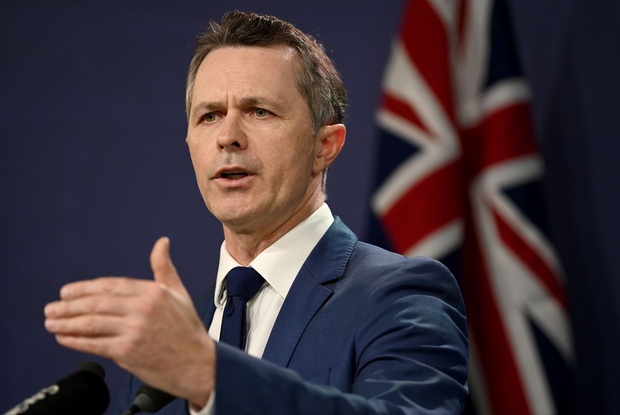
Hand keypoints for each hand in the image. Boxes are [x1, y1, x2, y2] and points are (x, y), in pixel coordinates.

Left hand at [44, 237, 214, 406]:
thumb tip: (162, 243)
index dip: (84, 288)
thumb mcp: (178, 293)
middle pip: (96, 304)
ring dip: (66, 323)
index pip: (110, 286)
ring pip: (91, 324)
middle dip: (69, 306)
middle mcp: (141, 309)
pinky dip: (75, 341)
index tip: (67, 292)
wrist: (198, 364)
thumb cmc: (188, 329)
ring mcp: (133, 331)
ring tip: (51, 323)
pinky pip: (94, 345)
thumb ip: (164, 267)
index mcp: (152, 292)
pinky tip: (64, 338)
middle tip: (52, 308)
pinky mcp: (127, 352)